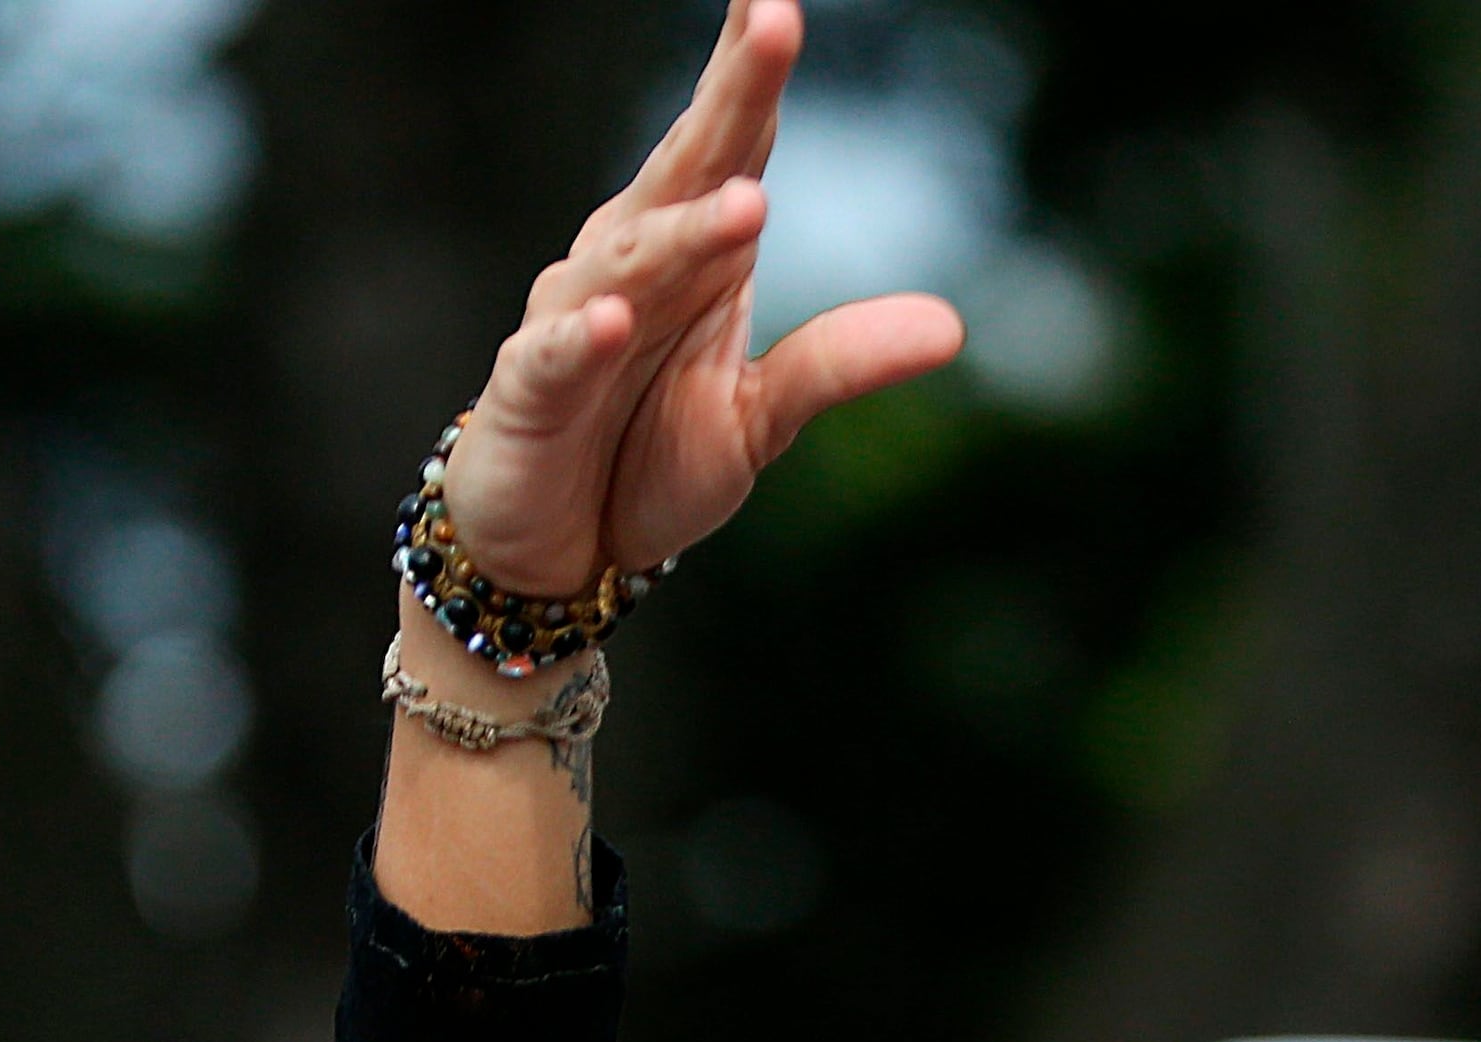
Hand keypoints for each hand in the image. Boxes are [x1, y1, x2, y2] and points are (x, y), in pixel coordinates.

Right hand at [435, 0, 966, 604]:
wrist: (554, 547)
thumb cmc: (646, 456)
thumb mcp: (760, 418)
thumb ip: (838, 364)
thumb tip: (950, 326)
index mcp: (691, 252)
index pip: (731, 145)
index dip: (755, 73)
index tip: (785, 1)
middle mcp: (630, 262)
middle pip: (686, 167)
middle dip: (729, 96)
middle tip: (775, 20)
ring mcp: (575, 319)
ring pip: (632, 258)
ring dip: (685, 232)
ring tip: (748, 204)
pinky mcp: (530, 392)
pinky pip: (556, 356)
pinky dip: (584, 339)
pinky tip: (617, 318)